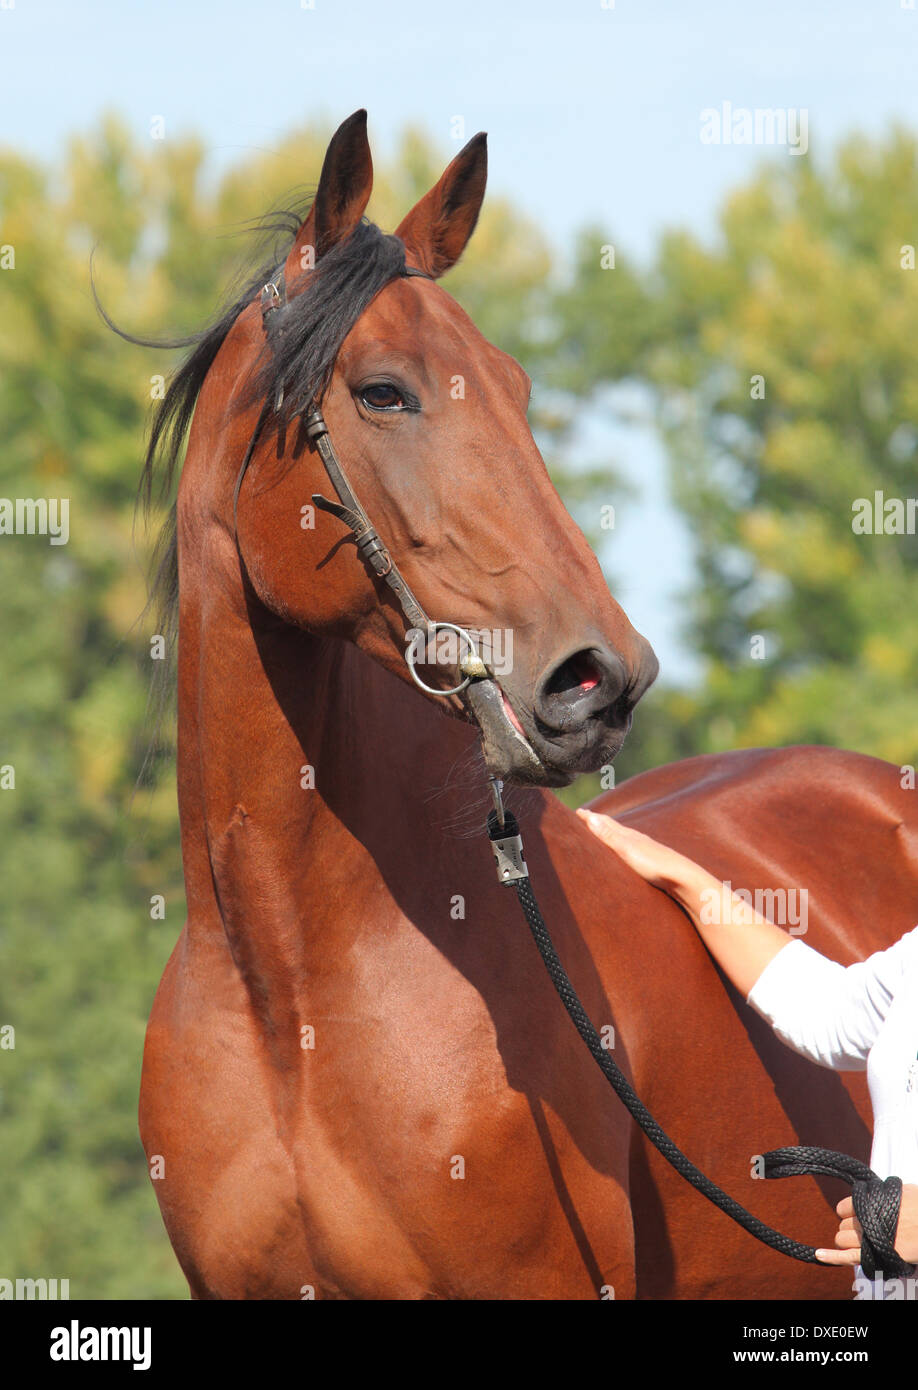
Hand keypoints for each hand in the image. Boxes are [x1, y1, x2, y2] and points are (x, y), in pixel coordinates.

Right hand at [575, 808, 703, 894]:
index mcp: (626, 834)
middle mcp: (634, 838)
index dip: (589, 817)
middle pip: (612, 826)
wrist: (681, 876)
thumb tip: (589, 817)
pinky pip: (628, 846)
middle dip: (596, 821)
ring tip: (600, 830)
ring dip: (608, 831)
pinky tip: (624, 849)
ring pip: (621, 835)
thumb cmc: (653, 864)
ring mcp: (642, 847)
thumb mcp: (626, 850)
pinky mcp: (649, 859)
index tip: (576, 811)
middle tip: (584, 816)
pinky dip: (619, 843)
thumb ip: (608, 835)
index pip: (603, 821)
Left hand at [816, 1185, 917, 1266]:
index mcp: (868, 1201)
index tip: (860, 1215)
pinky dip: (831, 1256)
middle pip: (843, 1225)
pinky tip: (818, 1254)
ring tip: (867, 1242)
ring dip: (849, 1242)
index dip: (850, 1213)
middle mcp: (864, 1218)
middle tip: (870, 1231)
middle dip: (851, 1229)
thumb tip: (871, 1194)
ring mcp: (868, 1237)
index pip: (843, 1207)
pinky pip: (847, 1257)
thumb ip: (881, 1194)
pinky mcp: (875, 1255)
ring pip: (842, 1240)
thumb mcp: (900, 1192)